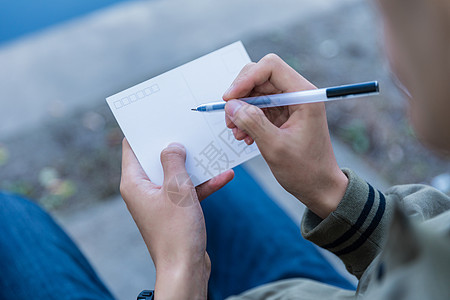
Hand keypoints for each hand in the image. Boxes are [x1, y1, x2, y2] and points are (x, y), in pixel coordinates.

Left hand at [120, 139, 233, 298]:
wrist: (186, 268)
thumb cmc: (176, 230)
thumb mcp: (177, 189)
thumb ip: (173, 161)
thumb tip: (173, 146)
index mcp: (134, 183)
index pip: (132, 148)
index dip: (144, 131)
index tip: (158, 116)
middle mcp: (144, 190)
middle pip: (157, 159)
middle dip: (176, 145)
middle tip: (189, 127)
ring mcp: (160, 201)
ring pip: (176, 175)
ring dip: (195, 165)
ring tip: (212, 148)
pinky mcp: (175, 211)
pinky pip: (188, 191)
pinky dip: (204, 184)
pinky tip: (225, 175)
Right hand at [223, 54, 347, 218]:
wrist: (319, 187)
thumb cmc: (305, 170)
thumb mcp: (275, 147)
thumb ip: (252, 122)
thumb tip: (231, 105)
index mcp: (304, 95)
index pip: (271, 67)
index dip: (246, 78)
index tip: (229, 98)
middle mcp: (297, 94)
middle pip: (260, 76)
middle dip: (240, 95)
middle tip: (229, 119)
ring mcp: (289, 103)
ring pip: (256, 91)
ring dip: (241, 109)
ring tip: (236, 132)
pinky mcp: (282, 114)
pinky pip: (258, 106)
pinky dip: (247, 118)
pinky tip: (245, 136)